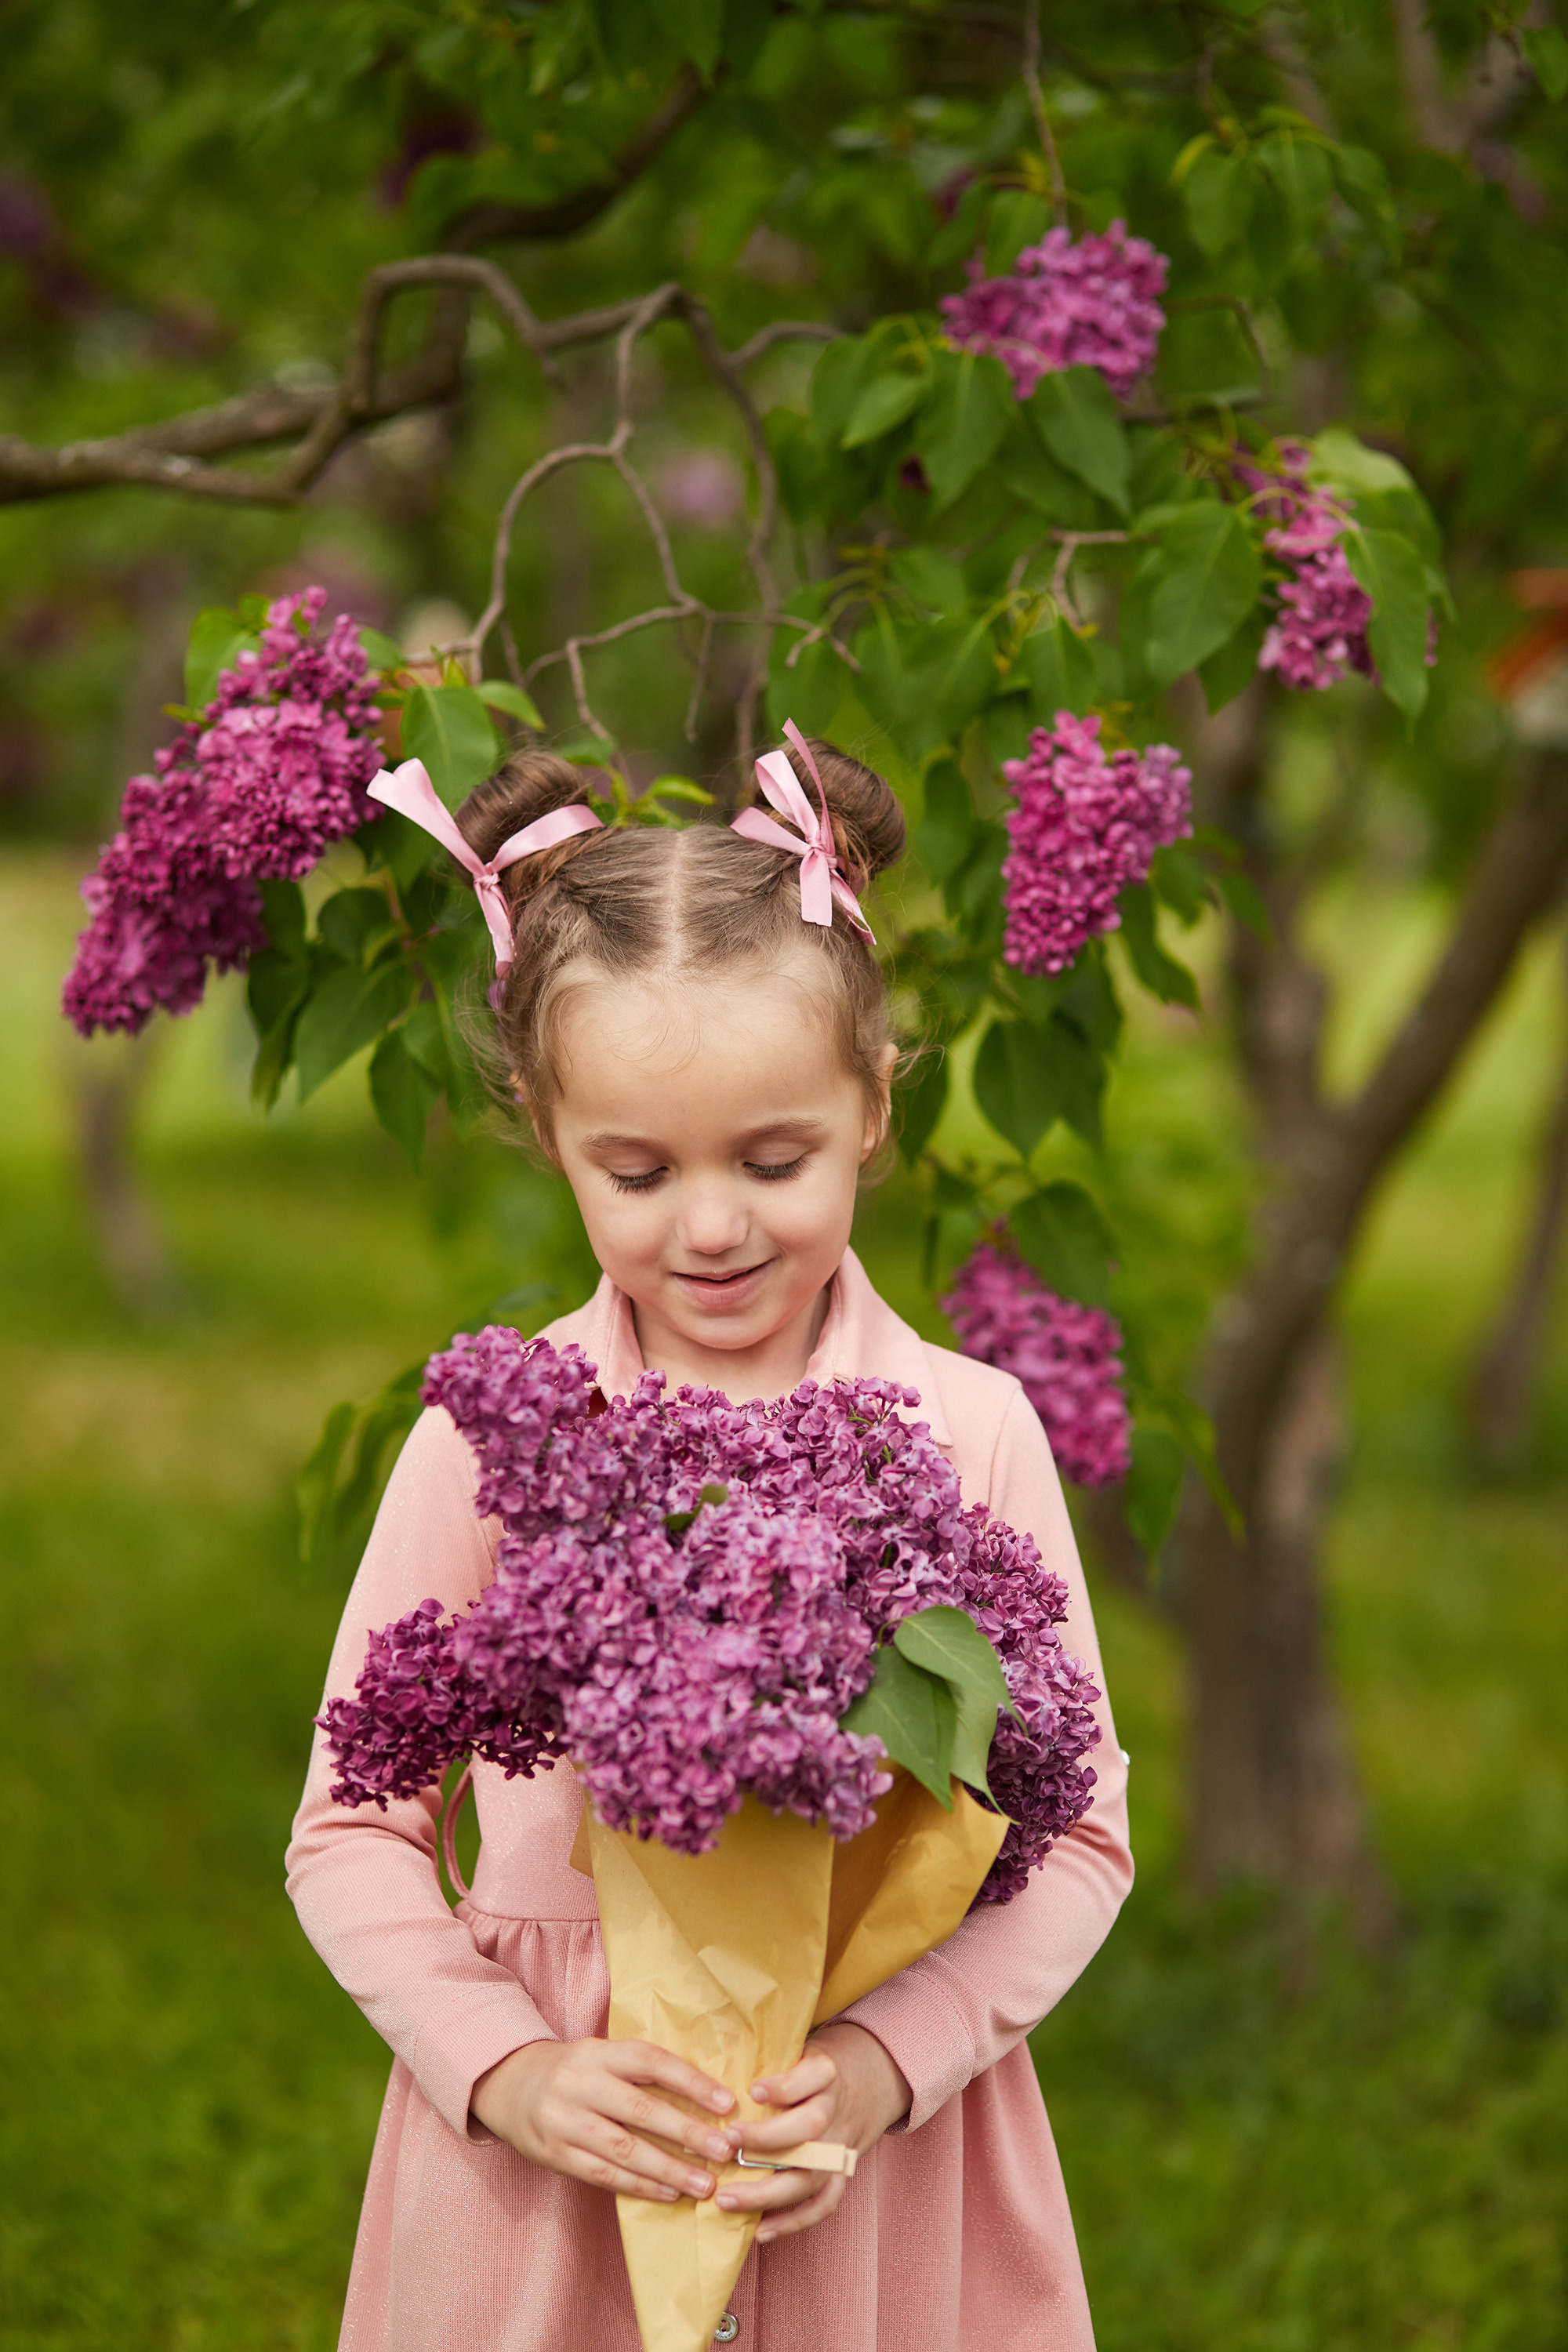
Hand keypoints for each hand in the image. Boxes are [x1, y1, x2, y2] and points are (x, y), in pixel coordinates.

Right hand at [471, 2038, 738, 2202]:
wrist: (510, 2086)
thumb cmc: (575, 2072)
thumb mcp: (603, 2056)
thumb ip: (642, 2072)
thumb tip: (707, 2095)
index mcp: (599, 2053)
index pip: (651, 2061)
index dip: (691, 2081)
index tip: (727, 2102)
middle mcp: (580, 2083)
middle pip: (641, 2109)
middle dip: (687, 2132)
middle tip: (725, 2149)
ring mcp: (564, 2121)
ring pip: (623, 2149)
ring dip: (669, 2169)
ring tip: (704, 2184)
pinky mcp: (554, 2154)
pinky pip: (603, 2175)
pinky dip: (639, 2186)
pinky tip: (668, 2192)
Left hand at [717, 2022, 911, 2243]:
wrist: (874, 2077)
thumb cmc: (819, 2063)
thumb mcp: (803, 2046)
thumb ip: (772, 2060)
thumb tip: (718, 2077)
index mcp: (827, 2071)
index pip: (812, 2076)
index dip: (784, 2086)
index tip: (753, 2091)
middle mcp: (836, 2109)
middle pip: (810, 2128)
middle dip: (767, 2139)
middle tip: (728, 2140)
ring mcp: (841, 2146)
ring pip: (812, 2174)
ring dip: (767, 2193)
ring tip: (726, 2198)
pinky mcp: (842, 2172)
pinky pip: (824, 2203)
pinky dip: (793, 2221)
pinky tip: (759, 2231)